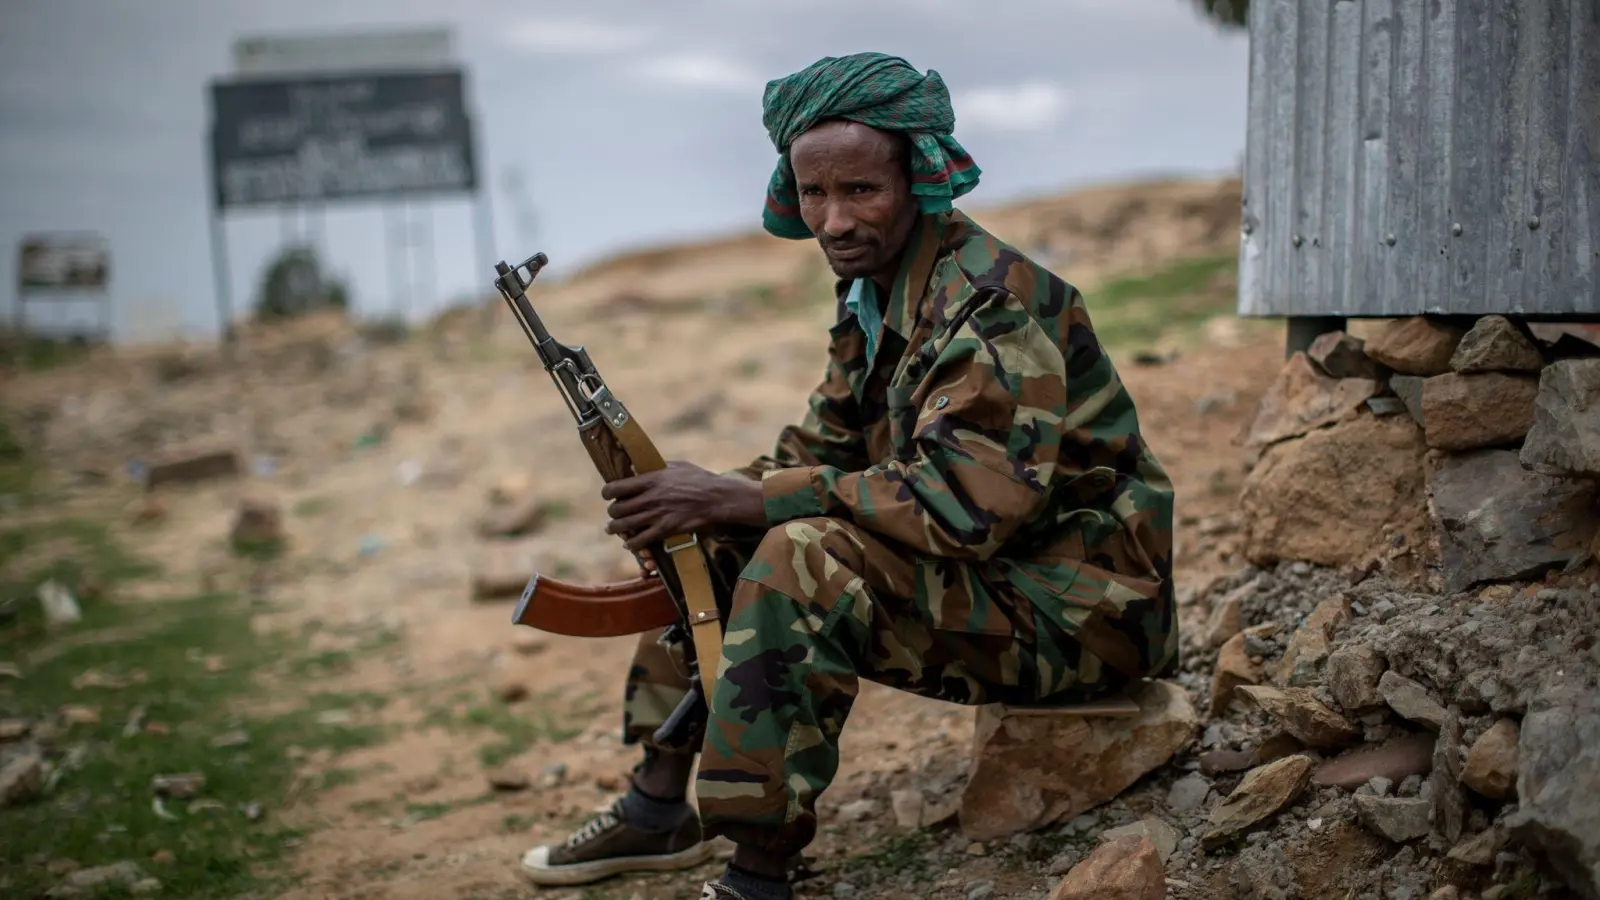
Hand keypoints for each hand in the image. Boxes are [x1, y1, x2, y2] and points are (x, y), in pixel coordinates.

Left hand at [601, 461, 765, 551]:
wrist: (716, 497)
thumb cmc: (698, 478)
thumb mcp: (676, 465)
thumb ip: (655, 467)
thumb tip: (637, 466)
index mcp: (650, 479)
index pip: (616, 487)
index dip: (607, 492)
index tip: (608, 494)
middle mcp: (650, 498)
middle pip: (617, 509)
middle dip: (612, 512)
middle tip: (614, 513)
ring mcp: (657, 515)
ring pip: (624, 526)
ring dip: (615, 529)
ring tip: (613, 529)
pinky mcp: (665, 529)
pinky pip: (641, 541)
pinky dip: (632, 544)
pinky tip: (630, 543)